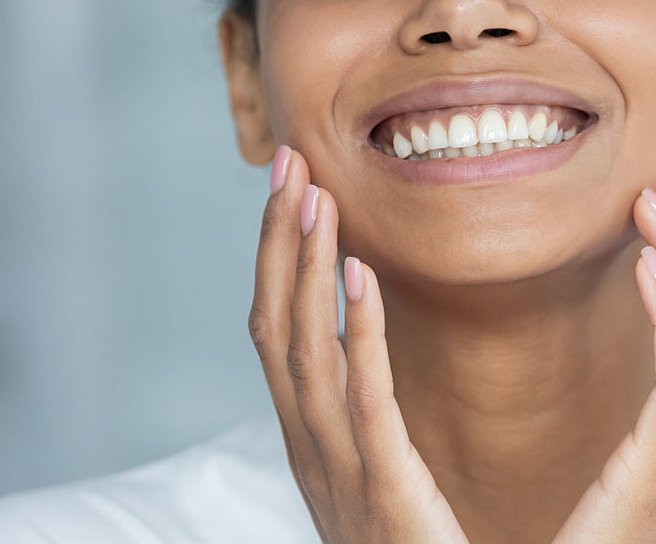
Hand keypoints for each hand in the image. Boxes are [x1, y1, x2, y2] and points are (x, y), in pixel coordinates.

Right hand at [249, 146, 469, 543]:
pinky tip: (362, 276)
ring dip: (305, 267)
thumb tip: (363, 342)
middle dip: (278, 243)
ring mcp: (336, 472)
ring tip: (316, 197)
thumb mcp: (374, 476)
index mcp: (310, 441)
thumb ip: (366, 414)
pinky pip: (362, 400)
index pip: (277, 331)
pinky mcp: (381, 490)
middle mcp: (308, 450)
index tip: (291, 187)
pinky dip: (356, 333)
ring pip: (303, 352)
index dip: (277, 257)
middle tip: (288, 165)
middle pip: (274, 327)